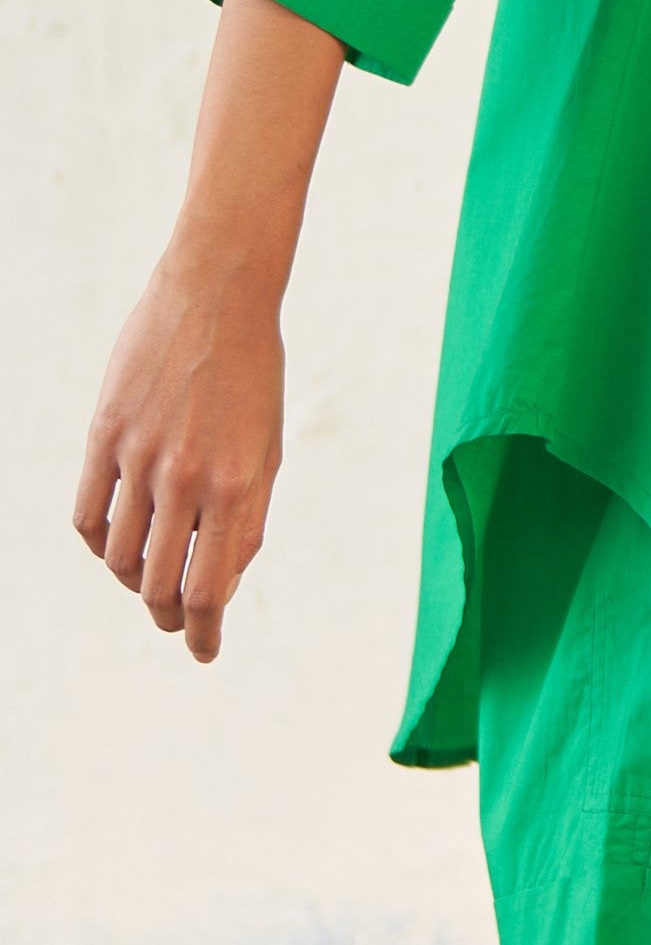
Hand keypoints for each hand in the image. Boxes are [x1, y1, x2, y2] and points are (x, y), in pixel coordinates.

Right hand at [74, 235, 285, 662]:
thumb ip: (248, 514)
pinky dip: (100, 546)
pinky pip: (88, 516)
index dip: (204, 633)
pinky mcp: (103, 435)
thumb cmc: (254, 373)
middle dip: (168, 619)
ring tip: (149, 583)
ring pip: (120, 559)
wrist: (218, 293)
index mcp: (238, 484)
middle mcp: (186, 477)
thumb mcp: (269, 447)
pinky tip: (116, 548)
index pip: (210, 591)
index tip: (204, 651)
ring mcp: (139, 457)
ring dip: (134, 584)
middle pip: (160, 587)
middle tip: (176, 626)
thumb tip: (223, 580)